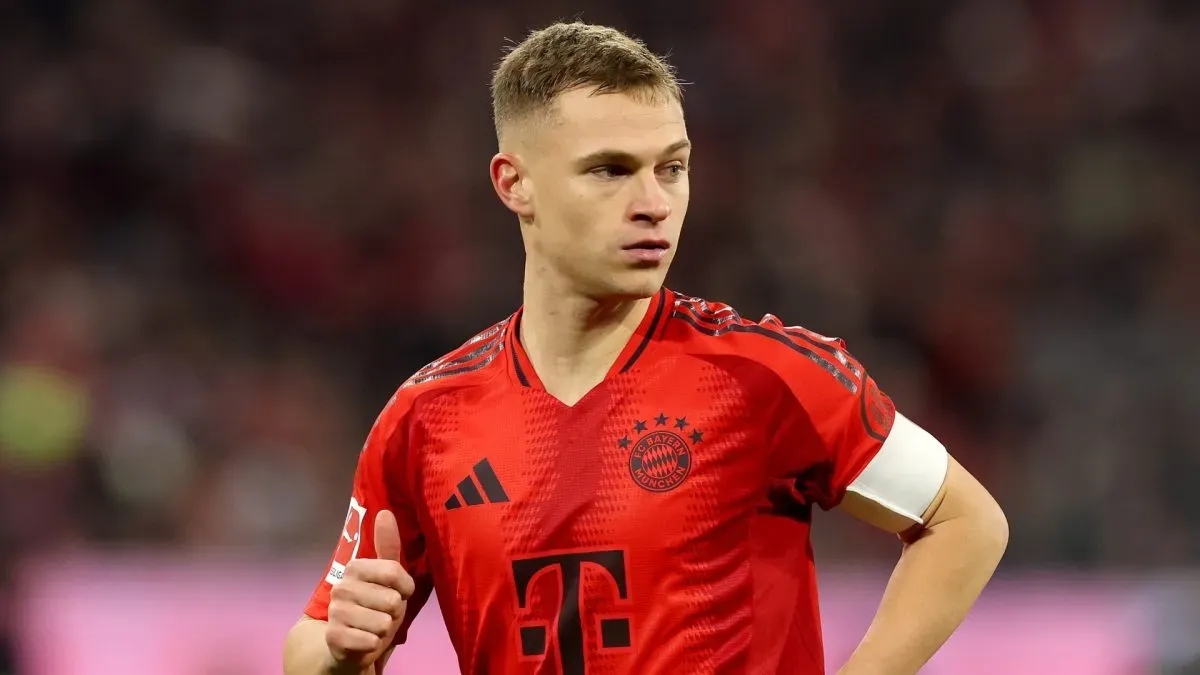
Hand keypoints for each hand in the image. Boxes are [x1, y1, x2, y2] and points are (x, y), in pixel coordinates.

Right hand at [325, 510, 415, 670]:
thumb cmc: (374, 606)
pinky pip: (370, 641)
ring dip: (385, 630)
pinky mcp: (334, 637)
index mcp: (354, 568)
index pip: (393, 572)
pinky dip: (374, 644)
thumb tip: (385, 512)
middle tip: (382, 613)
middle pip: (391, 599)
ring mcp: (335, 612)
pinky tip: (365, 641)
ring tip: (373, 627)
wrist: (349, 643)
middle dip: (394, 612)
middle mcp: (341, 587)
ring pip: (383, 623)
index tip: (399, 592)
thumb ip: (388, 546)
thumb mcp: (387, 577)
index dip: (405, 587)